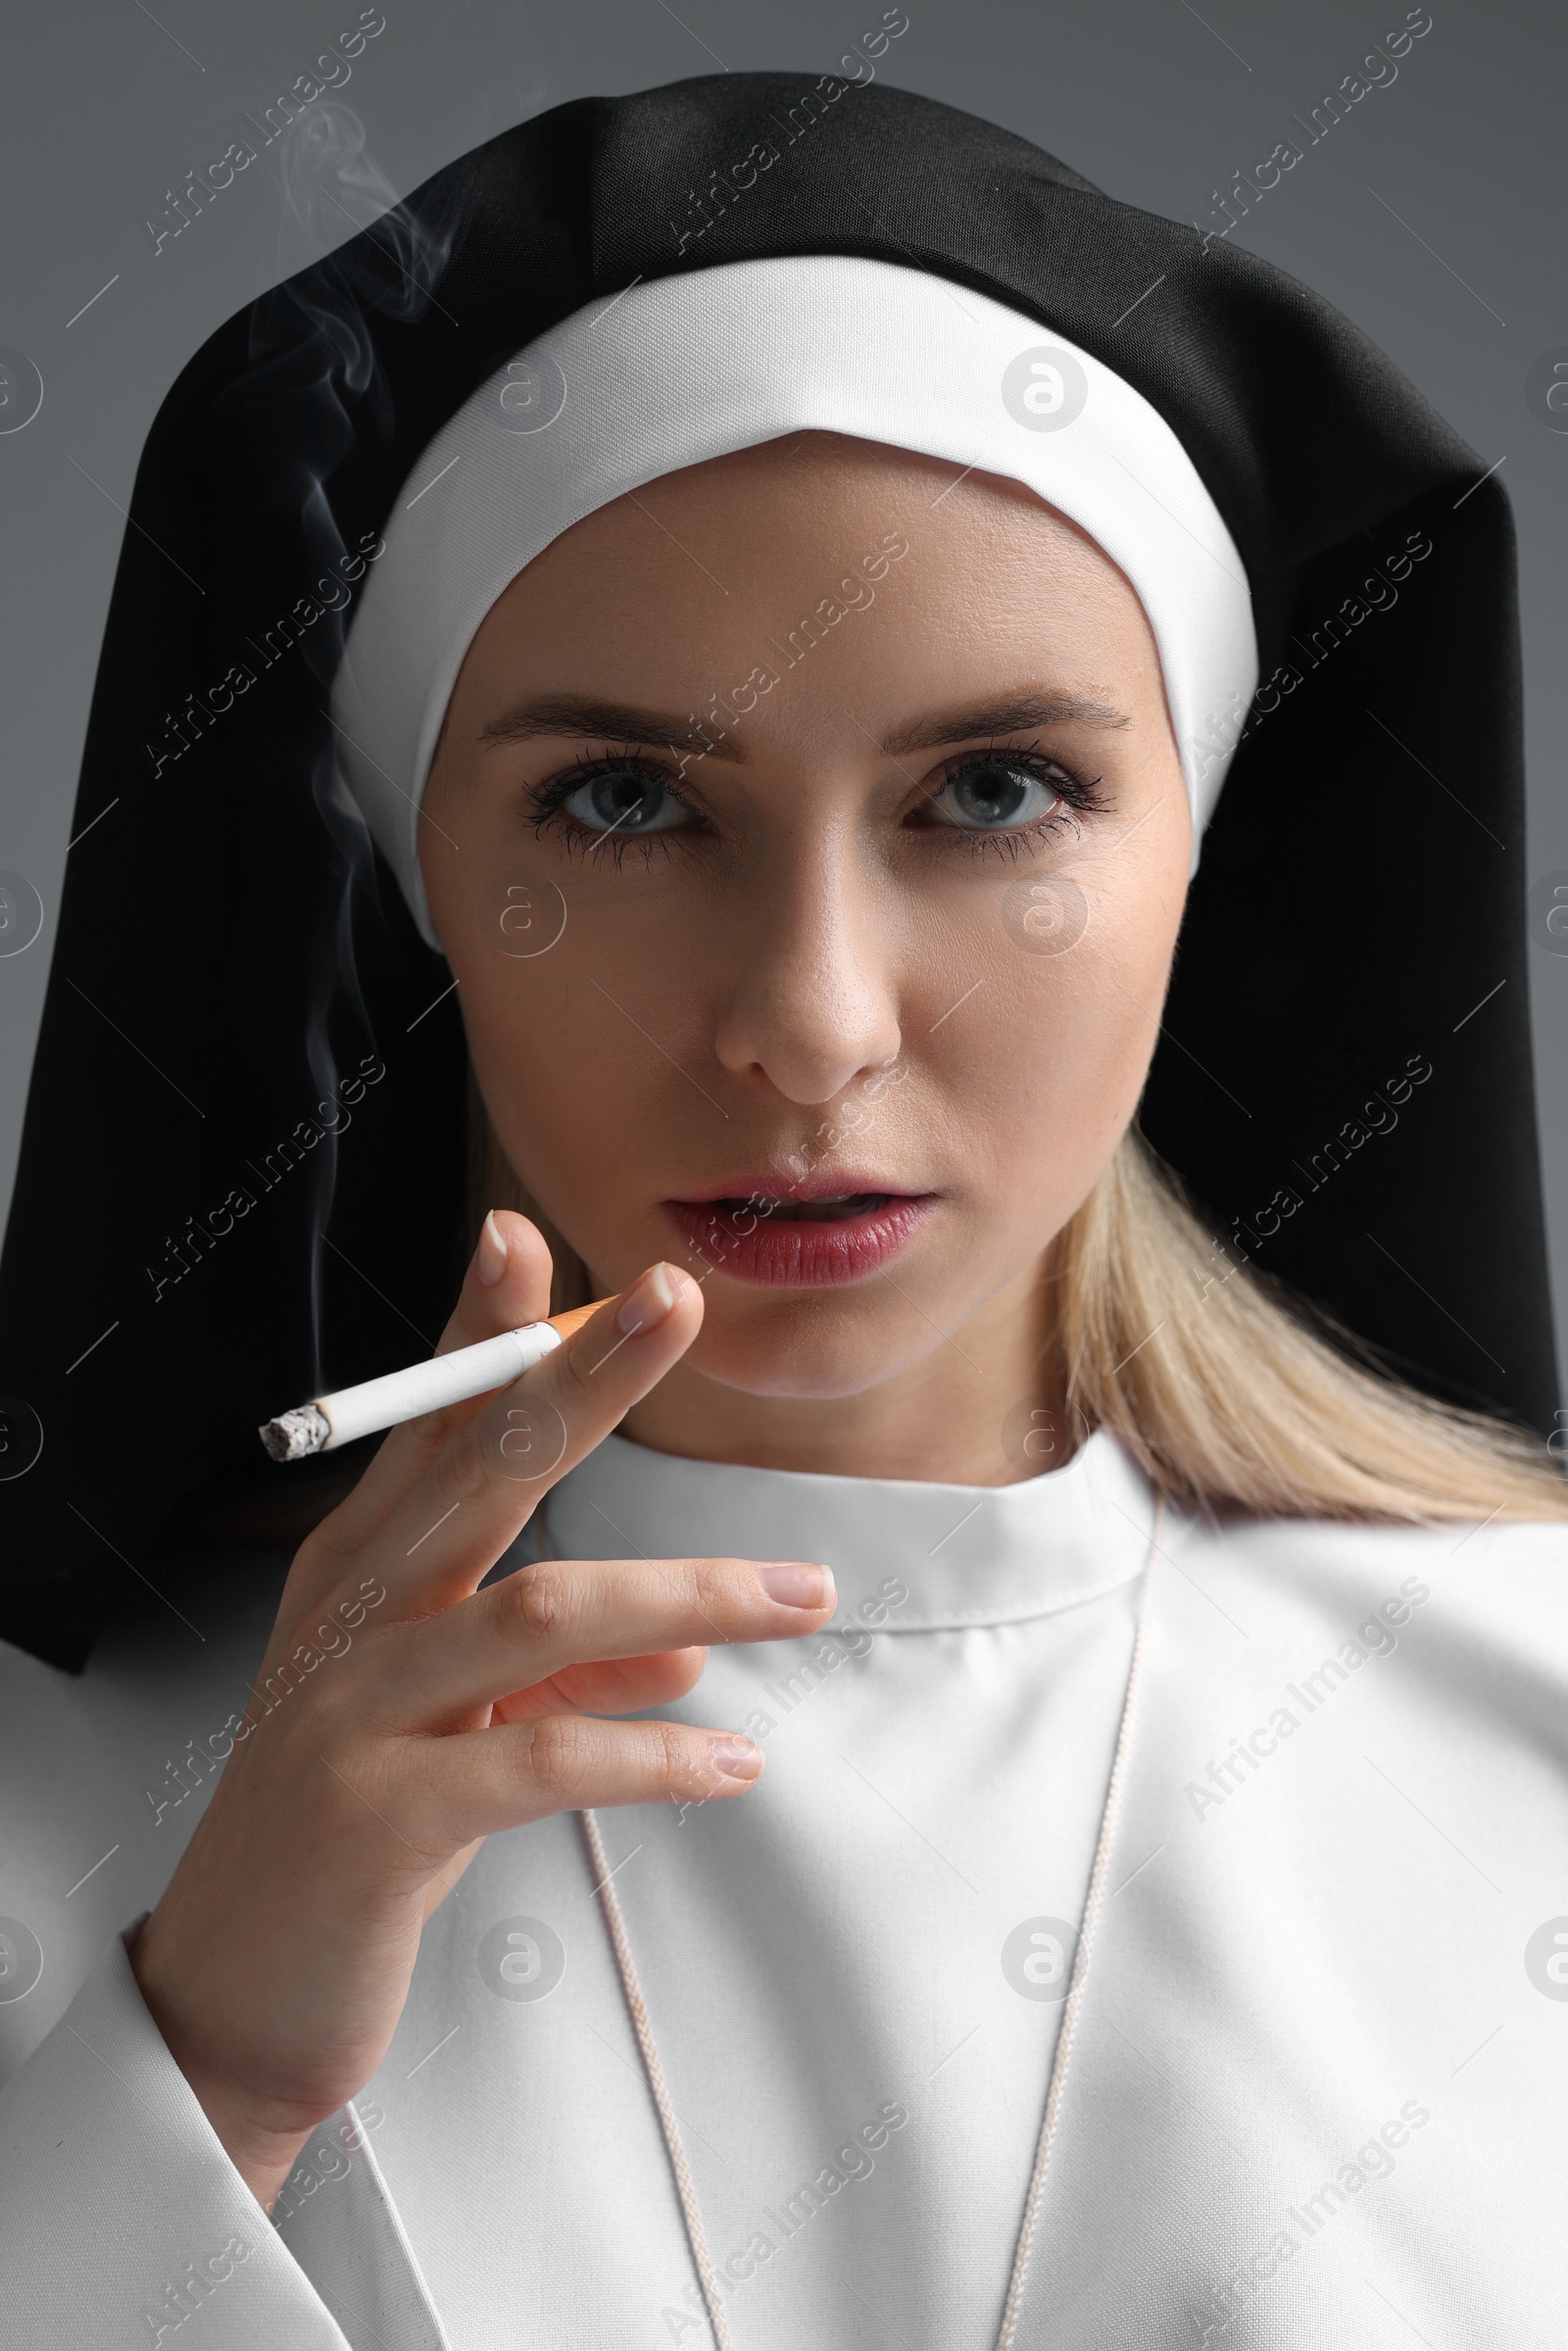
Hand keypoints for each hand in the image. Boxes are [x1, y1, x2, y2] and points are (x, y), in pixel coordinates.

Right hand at [127, 1213, 835, 2211]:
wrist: (236, 1999)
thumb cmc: (351, 1834)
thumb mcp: (452, 1724)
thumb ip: (555, 1669)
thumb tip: (684, 1653)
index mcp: (361, 1570)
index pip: (431, 1421)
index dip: (483, 1327)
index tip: (535, 1241)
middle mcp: (352, 1615)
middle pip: (478, 1463)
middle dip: (582, 1374)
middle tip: (672, 1301)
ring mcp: (357, 1710)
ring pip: (541, 1606)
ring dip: (688, 1592)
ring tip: (802, 1596)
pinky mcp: (382, 1816)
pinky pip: (546, 1759)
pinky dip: (657, 1755)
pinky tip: (733, 1762)